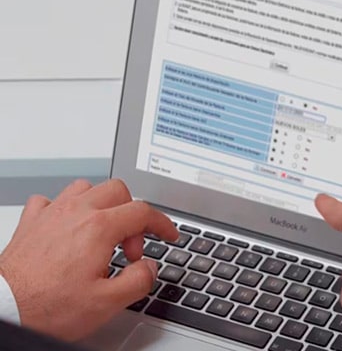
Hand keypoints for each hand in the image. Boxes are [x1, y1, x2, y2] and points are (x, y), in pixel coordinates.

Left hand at [0, 179, 178, 340]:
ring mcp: (51, 214)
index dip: (163, 223)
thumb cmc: (47, 306)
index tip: (168, 234)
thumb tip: (149, 267)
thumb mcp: (107, 303)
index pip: (143, 212)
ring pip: (86, 187)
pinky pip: (51, 200)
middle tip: (130, 247)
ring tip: (103, 231)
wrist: (3, 310)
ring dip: (101, 205)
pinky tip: (67, 227)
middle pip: (118, 191)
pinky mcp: (31, 222)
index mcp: (98, 229)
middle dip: (132, 215)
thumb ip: (138, 280)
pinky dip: (64, 209)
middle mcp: (76, 213)